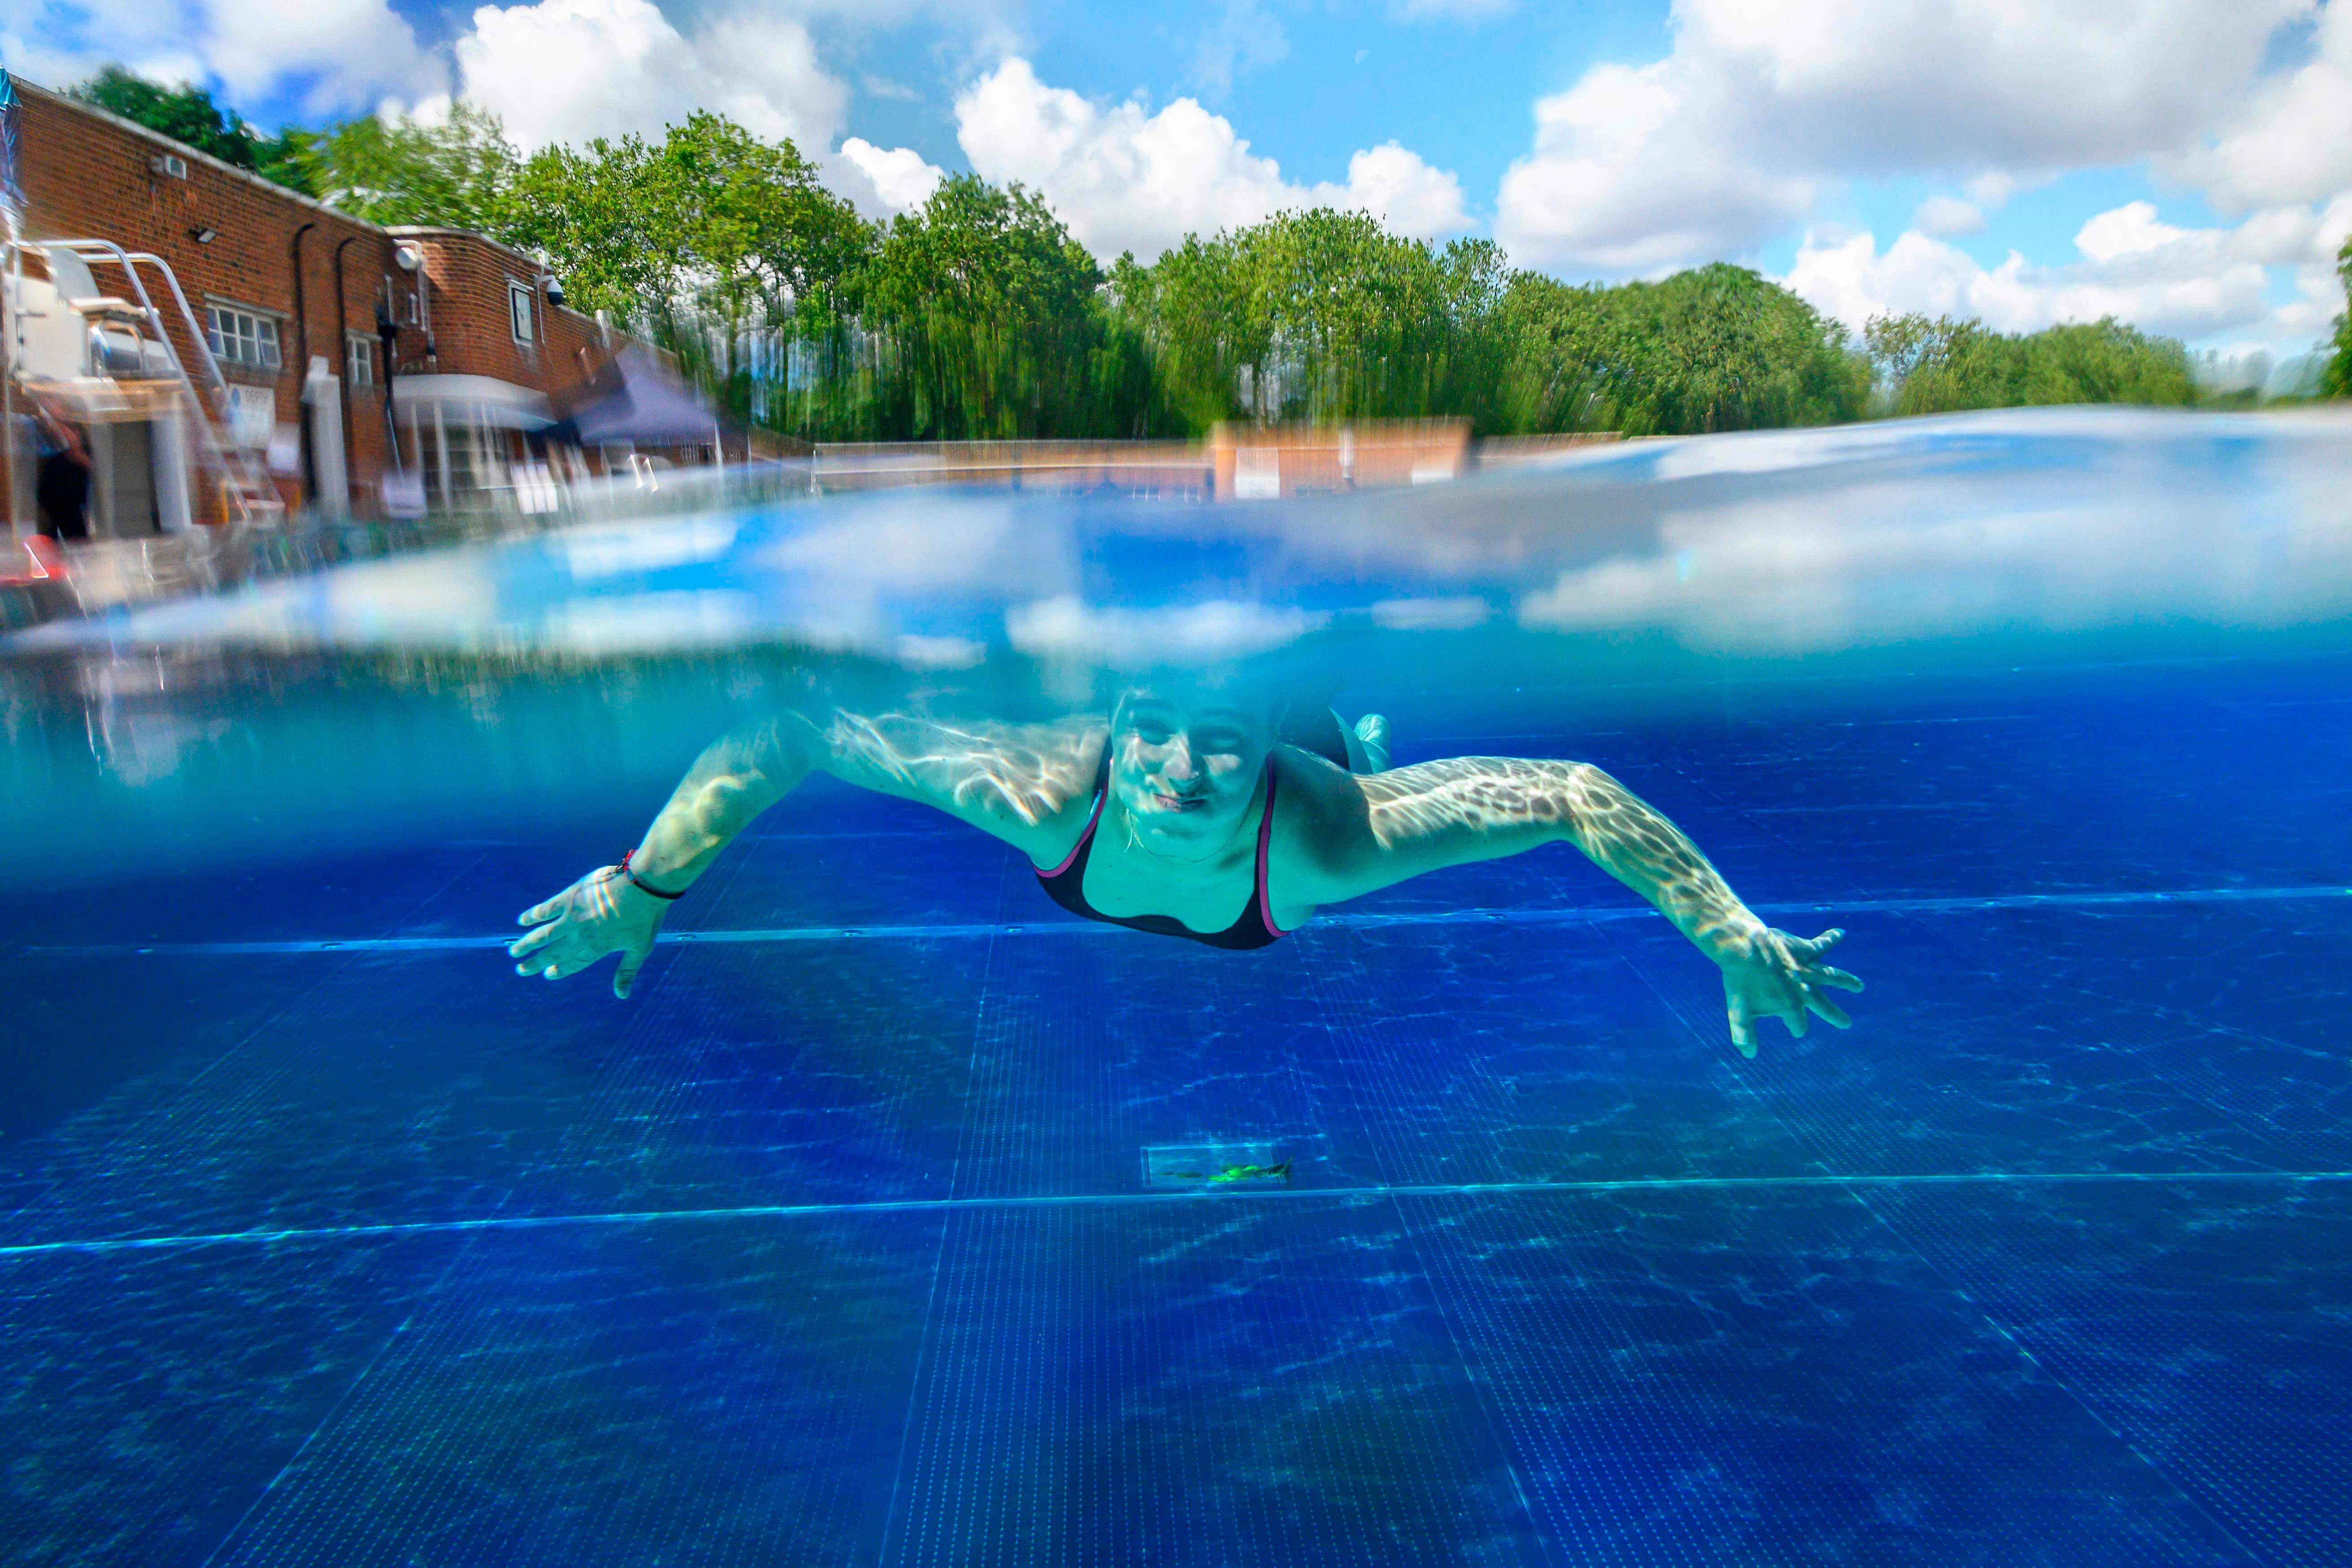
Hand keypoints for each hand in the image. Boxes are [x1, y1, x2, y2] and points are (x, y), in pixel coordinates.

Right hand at [508, 864, 667, 997]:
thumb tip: (622, 995)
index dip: (560, 970)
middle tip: (521, 970)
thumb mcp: (640, 948)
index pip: (573, 964)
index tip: (548, 974)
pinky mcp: (569, 899)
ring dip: (527, 944)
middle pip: (553, 953)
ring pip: (543, 935)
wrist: (641, 887)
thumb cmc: (645, 918)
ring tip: (513, 952)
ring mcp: (571, 918)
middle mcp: (580, 937)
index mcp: (596, 949)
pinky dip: (533, 915)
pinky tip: (522, 920)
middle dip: (535, 963)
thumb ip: (626, 971)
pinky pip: (545, 909)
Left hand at [1716, 926, 1861, 1057]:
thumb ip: (1744, 1033)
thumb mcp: (1739, 1011)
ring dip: (1847, 982)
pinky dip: (1830, 938)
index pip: (1798, 1024)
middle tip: (1846, 1023)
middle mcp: (1804, 990)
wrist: (1744, 949)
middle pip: (1823, 1007)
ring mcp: (1807, 970)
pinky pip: (1821, 944)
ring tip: (1859, 986)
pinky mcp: (1804, 950)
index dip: (1797, 1028)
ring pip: (1832, 978)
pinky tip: (1839, 933)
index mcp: (1790, 1007)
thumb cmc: (1740, 980)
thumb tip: (1749, 1055)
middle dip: (1835, 1016)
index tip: (1796, 1031)